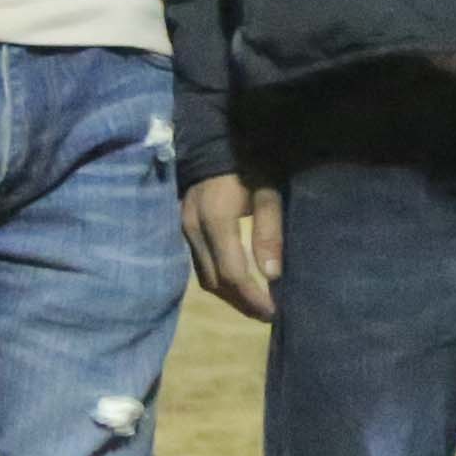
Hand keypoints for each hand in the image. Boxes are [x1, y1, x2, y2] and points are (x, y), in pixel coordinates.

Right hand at [184, 172, 282, 322]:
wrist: (213, 142)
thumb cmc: (248, 164)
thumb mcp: (267, 193)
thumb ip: (269, 231)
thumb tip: (272, 276)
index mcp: (216, 219)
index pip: (232, 272)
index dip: (252, 297)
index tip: (274, 311)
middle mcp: (193, 228)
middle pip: (215, 281)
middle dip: (241, 302)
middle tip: (267, 314)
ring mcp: (183, 229)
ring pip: (204, 276)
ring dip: (229, 294)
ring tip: (255, 303)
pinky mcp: (181, 229)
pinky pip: (198, 265)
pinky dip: (218, 279)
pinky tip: (236, 283)